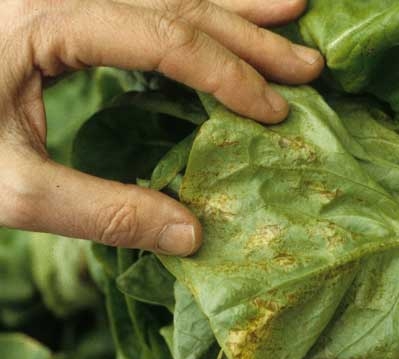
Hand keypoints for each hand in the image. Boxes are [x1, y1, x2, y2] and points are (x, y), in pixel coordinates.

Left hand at [0, 0, 322, 255]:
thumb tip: (193, 236)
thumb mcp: (8, 186)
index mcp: (45, 17)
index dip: (228, 74)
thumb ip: (101, 211)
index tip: (275, 114)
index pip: (163, 37)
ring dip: (231, 2)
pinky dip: (191, 2)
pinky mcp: (60, 4)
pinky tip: (221, 6)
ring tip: (292, 9)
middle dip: (249, 34)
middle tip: (309, 64)